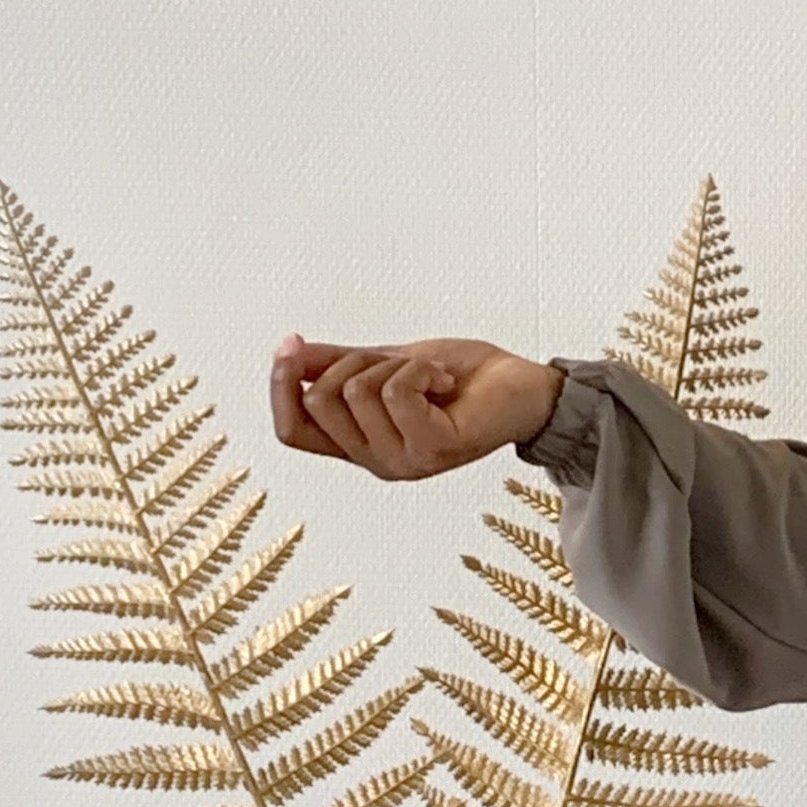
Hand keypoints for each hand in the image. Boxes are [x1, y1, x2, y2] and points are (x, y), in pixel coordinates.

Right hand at [268, 336, 561, 480]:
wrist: (525, 388)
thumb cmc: (464, 379)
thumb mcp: (387, 362)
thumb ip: (337, 364)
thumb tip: (289, 353)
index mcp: (360, 444)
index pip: (292, 431)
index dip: (281, 387)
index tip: (291, 345)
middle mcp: (377, 462)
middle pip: (320, 402)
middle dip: (353, 360)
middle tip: (399, 364)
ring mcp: (404, 460)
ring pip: (357, 390)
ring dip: (397, 363)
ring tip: (432, 376)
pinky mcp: (433, 448)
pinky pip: (397, 389)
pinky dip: (421, 368)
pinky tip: (445, 381)